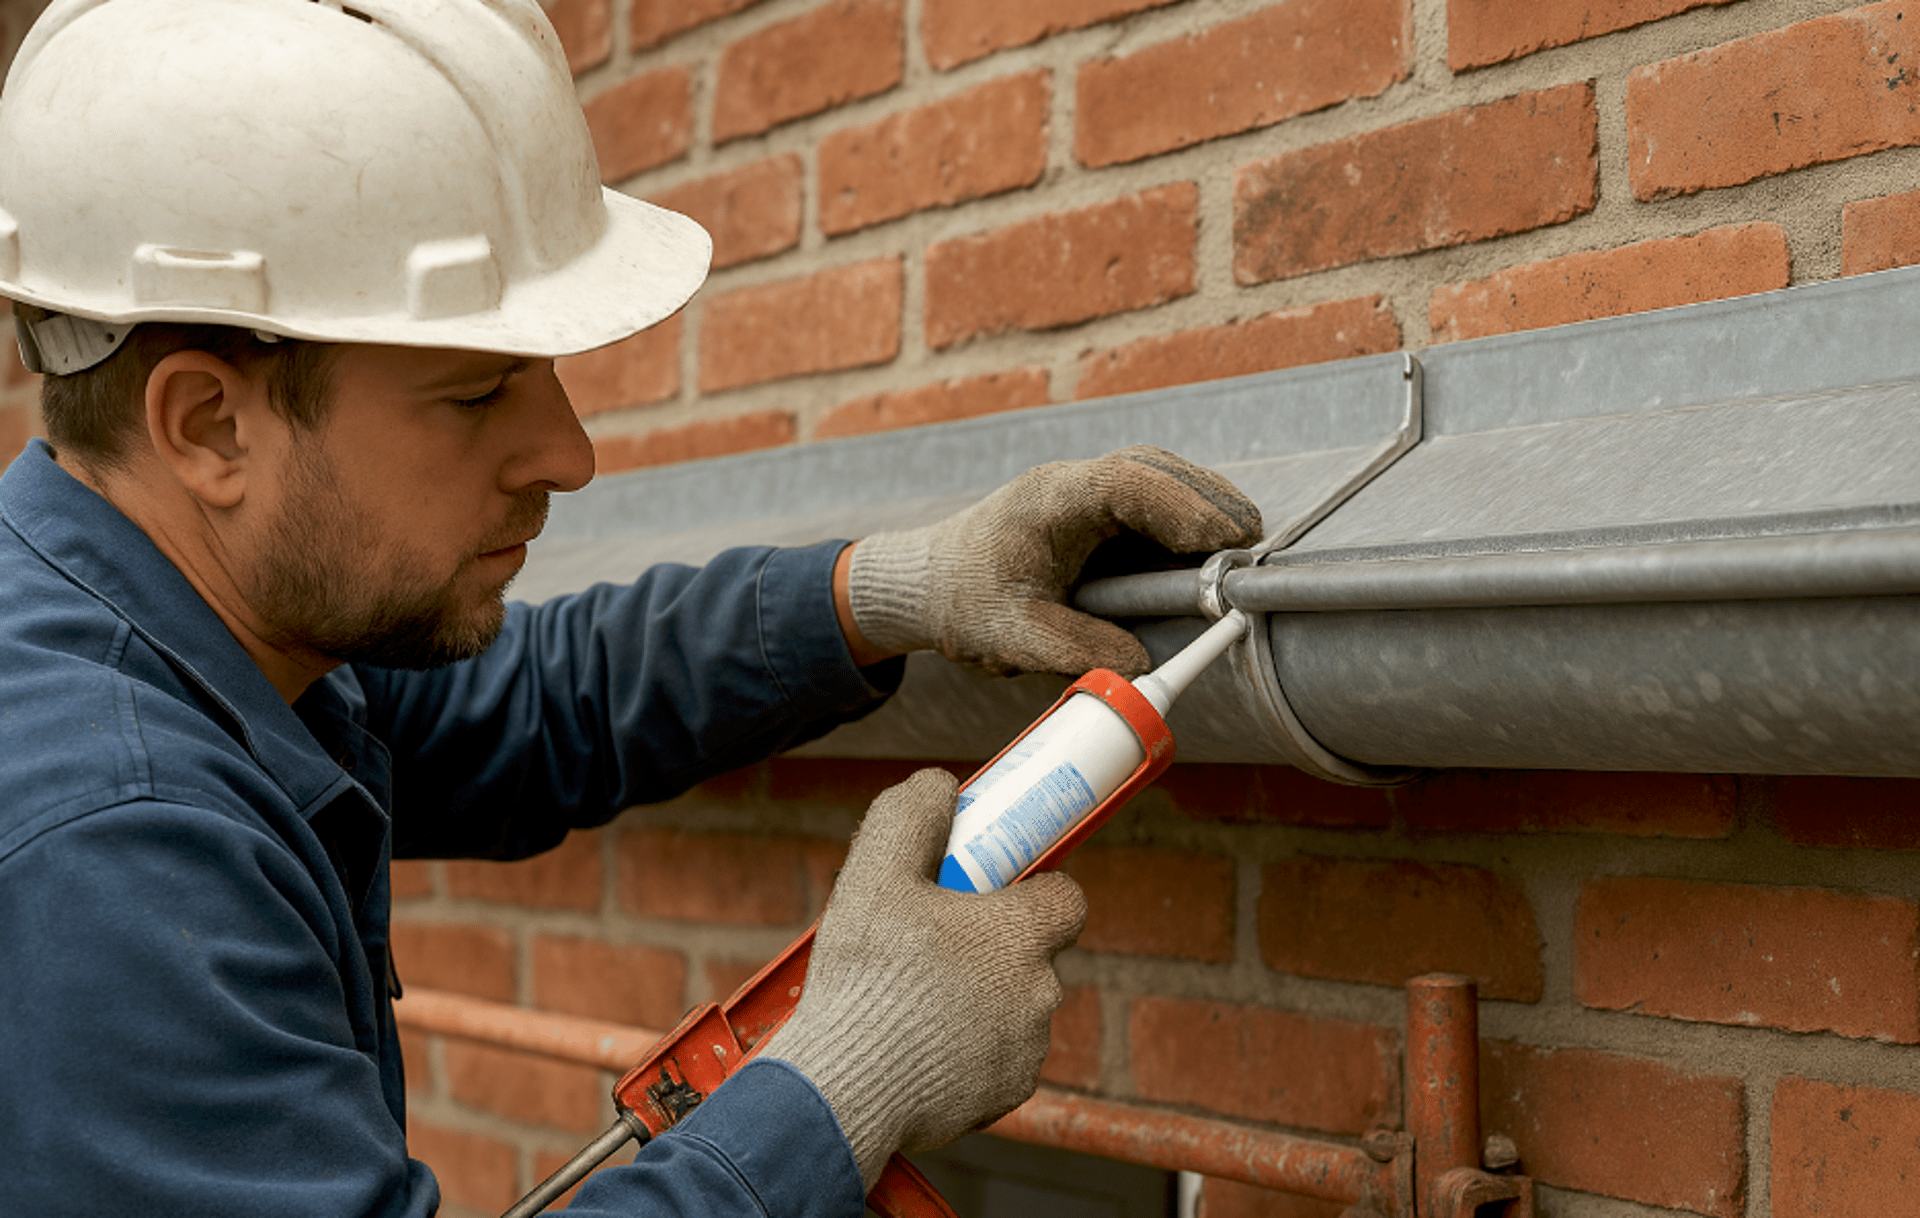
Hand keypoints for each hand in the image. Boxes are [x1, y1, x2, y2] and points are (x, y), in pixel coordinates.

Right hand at [758, 769, 1085, 1189]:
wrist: (845, 1090)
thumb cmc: (864, 982)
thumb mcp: (873, 874)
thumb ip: (912, 816)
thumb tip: (940, 787)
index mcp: (1022, 933)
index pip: (1065, 897)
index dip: (1031, 888)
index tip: (989, 891)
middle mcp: (1040, 992)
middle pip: (1031, 952)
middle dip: (990, 946)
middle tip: (931, 945)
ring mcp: (1026, 1049)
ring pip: (1013, 1006)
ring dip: (978, 998)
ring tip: (913, 999)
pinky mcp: (1005, 1095)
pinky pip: (996, 1056)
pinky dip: (965, 1048)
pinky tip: (916, 1042)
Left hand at [846, 445, 1262, 674]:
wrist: (929, 583)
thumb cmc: (963, 603)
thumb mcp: (1013, 637)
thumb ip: (1076, 651)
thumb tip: (1141, 665)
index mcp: (1047, 502)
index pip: (1123, 484)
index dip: (1178, 506)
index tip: (1221, 539)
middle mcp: (1070, 485)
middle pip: (1153, 469)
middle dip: (1208, 500)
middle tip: (1251, 542)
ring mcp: (1084, 493)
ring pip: (1157, 479)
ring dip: (1202, 506)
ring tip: (1242, 544)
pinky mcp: (1094, 512)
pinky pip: (1150, 502)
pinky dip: (1184, 520)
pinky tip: (1210, 549)